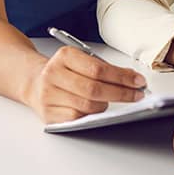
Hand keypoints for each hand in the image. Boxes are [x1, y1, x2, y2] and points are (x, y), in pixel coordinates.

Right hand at [24, 47, 147, 123]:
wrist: (35, 82)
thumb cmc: (66, 71)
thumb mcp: (84, 61)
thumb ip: (107, 69)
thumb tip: (134, 79)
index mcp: (64, 56)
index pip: (98, 68)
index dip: (122, 77)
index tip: (138, 82)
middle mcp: (53, 74)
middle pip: (94, 88)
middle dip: (121, 93)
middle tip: (137, 94)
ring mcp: (49, 95)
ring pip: (87, 105)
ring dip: (106, 105)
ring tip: (112, 100)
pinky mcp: (48, 114)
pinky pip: (77, 118)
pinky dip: (91, 115)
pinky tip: (97, 109)